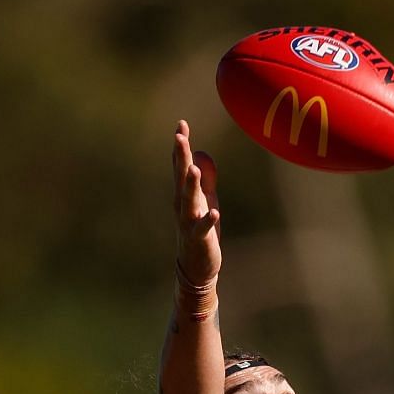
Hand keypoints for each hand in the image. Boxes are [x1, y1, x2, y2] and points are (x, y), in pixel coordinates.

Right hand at [172, 121, 220, 288]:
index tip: (181, 125)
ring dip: (190, 185)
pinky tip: (214, 212)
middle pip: (181, 178)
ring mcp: (189, 223)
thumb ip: (205, 179)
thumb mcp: (204, 201)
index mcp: (184, 195)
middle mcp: (183, 206)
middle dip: (181, 157)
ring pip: (189, 201)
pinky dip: (207, 221)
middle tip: (179, 137)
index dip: (181, 146)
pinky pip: (202, 229)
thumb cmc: (200, 232)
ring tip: (193, 169)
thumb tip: (202, 155)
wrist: (196, 268)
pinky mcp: (200, 240)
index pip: (181, 166)